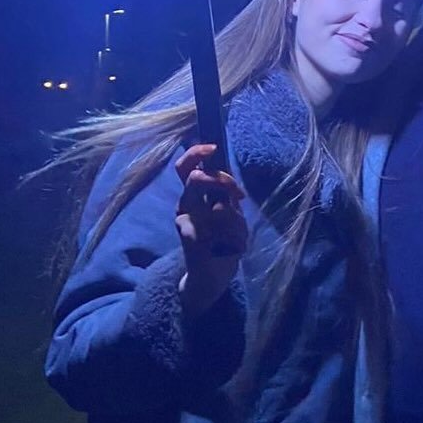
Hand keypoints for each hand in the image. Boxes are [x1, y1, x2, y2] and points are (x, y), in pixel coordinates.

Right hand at [175, 144, 247, 317]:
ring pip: (216, 205)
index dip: (197, 153)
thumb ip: (226, 194)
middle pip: (193, 178)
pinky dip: (233, 236)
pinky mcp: (190, 238)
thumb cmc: (223, 239)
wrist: (213, 275)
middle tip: (235, 193)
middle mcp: (186, 204)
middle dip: (220, 179)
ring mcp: (186, 221)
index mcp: (194, 195)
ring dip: (234, 218)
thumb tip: (225, 173)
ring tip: (235, 234)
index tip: (214, 147)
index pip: (188, 166)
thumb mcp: (230, 213)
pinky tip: (230, 247)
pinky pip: (219, 229)